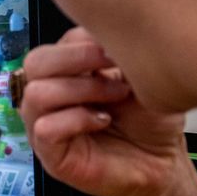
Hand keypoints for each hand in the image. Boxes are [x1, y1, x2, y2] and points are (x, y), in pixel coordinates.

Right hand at [21, 27, 192, 195]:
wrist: (162, 162)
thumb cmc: (149, 121)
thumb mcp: (136, 75)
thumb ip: (111, 53)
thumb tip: (100, 33)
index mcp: (65, 75)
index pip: (53, 45)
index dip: (83, 41)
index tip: (117, 47)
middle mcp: (50, 98)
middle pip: (34, 63)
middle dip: (75, 57)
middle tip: (110, 63)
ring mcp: (45, 126)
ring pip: (36, 94)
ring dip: (81, 89)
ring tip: (115, 95)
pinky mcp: (50, 155)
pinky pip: (45, 128)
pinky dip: (77, 120)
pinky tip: (103, 121)